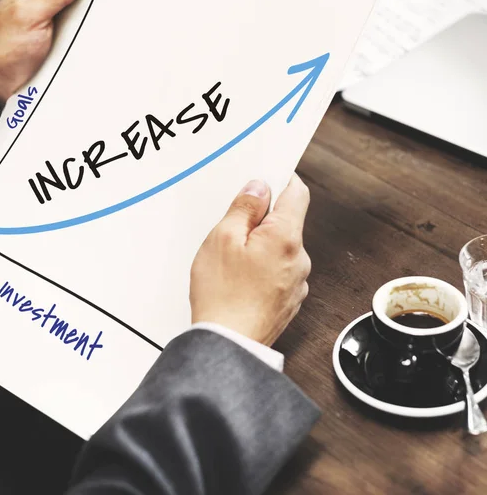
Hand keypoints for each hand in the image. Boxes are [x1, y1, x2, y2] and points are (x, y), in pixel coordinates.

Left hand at [0, 0, 88, 104]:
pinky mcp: (59, 43)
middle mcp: (45, 3)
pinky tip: (98, 36)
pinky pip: (78, 33)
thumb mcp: (31, 15)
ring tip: (108, 18)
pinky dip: (87, 34)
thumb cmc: (7, 46)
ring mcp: (53, 24)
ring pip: (79, 13)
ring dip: (90, 17)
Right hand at [190, 175, 310, 345]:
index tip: (268, 178)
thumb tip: (258, 188)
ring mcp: (297, 282)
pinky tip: (240, 280)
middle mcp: (299, 259)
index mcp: (286, 238)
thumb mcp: (223, 238)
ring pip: (281, 248)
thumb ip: (245, 208)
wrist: (228, 345)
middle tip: (233, 230)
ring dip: (261, 246)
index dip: (282, 180)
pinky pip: (279, 271)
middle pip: (286, 222)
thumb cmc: (223, 296)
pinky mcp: (289, 299)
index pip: (297, 193)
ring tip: (232, 262)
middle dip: (262, 220)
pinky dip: (263, 268)